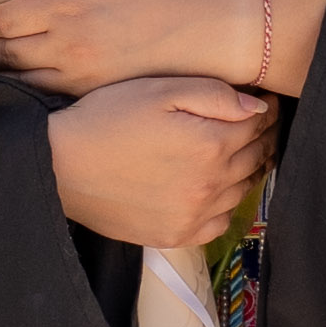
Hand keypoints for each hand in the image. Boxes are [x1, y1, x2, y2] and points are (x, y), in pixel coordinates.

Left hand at [0, 0, 314, 100]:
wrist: (213, 30)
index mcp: (65, 6)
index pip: (2, 19)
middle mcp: (64, 45)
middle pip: (4, 54)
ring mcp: (79, 77)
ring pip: (21, 82)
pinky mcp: (96, 97)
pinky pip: (48, 99)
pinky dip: (24, 96)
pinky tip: (16, 96)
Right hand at [43, 73, 279, 246]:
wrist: (59, 165)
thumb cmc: (106, 119)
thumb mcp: (159, 90)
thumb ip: (214, 95)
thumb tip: (257, 107)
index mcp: (210, 144)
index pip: (258, 125)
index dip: (266, 110)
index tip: (266, 101)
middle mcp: (210, 185)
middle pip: (256, 158)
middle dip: (264, 137)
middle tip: (262, 124)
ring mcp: (194, 216)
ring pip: (242, 191)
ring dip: (249, 169)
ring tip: (243, 152)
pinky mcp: (175, 236)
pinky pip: (219, 223)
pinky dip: (226, 205)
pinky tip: (217, 189)